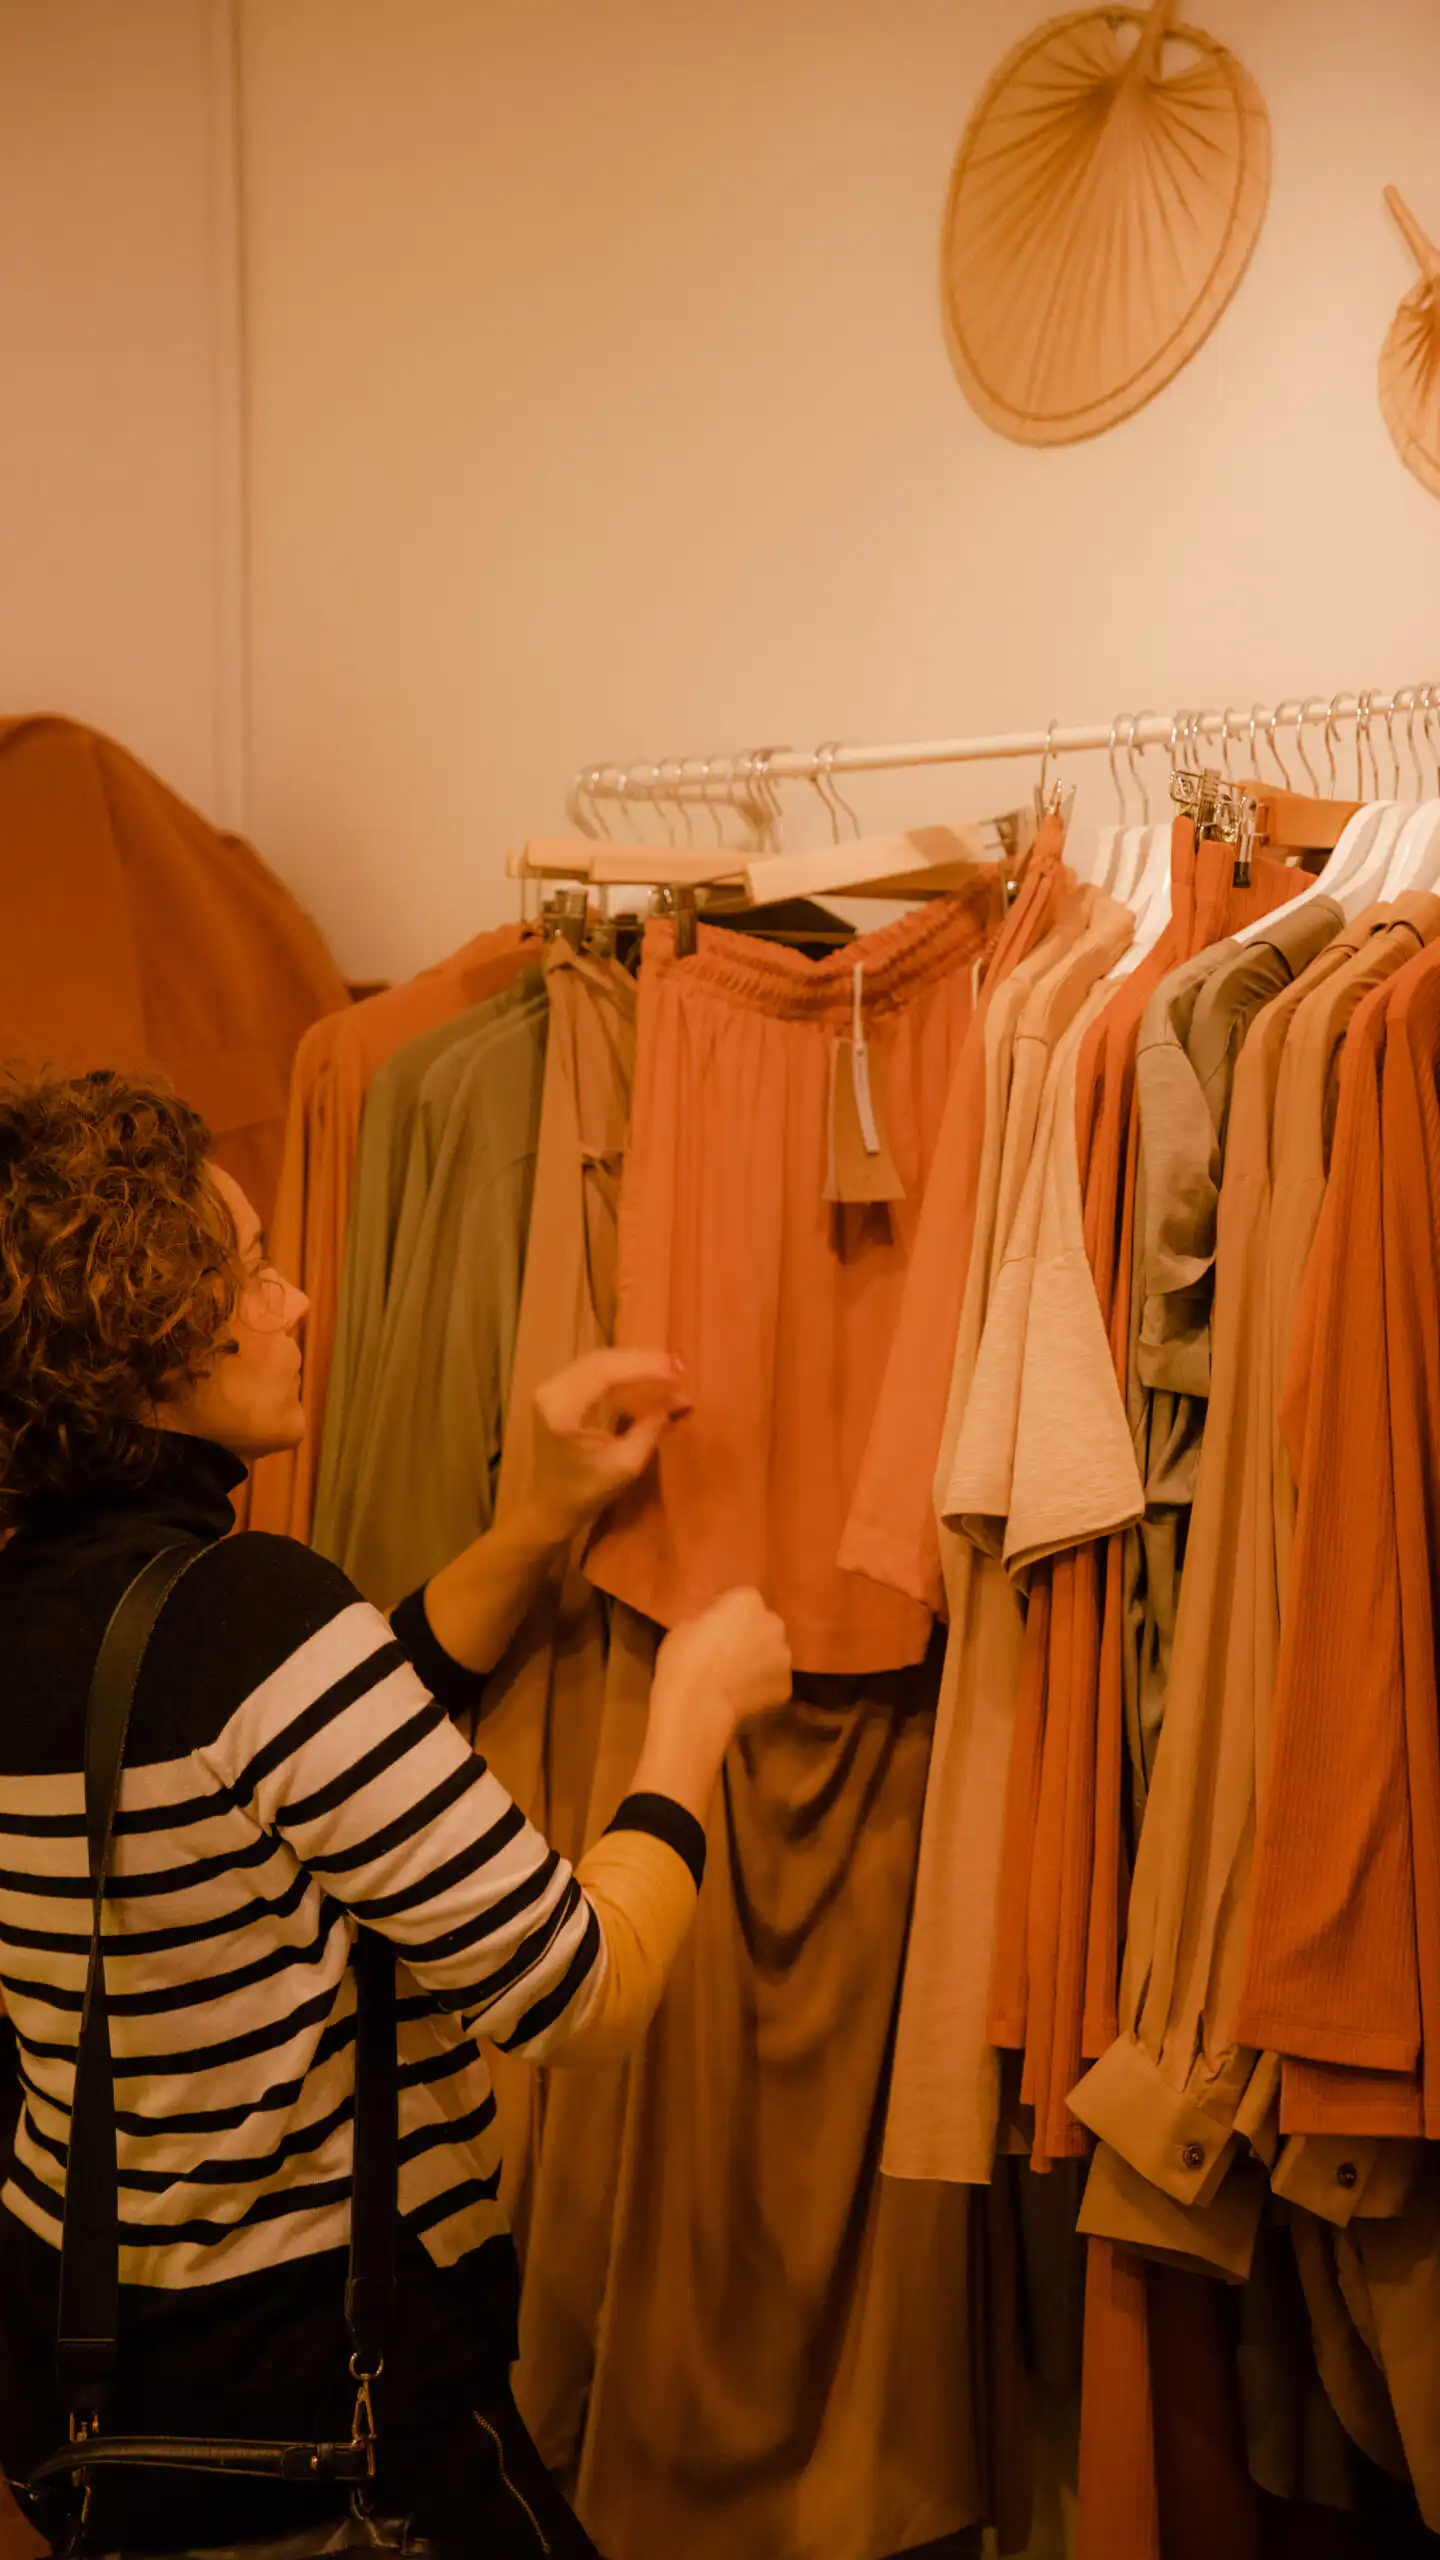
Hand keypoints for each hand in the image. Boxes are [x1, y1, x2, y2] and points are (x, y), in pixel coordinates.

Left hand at [529, 1347, 690, 1544]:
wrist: (554, 1506)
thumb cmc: (588, 1491)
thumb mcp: (627, 1463)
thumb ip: (651, 1425)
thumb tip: (680, 1397)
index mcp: (562, 1408)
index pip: (605, 1372)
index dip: (644, 1366)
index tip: (678, 1369)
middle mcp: (551, 1390)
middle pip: (601, 1360)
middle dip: (643, 1360)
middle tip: (679, 1365)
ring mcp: (552, 1388)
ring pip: (599, 1361)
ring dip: (634, 1362)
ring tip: (668, 1366)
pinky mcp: (559, 1392)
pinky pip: (594, 1371)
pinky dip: (622, 1371)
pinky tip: (646, 1373)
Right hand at [645, 1588, 792, 1789]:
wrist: (698, 1705)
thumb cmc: (684, 1659)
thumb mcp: (686, 1626)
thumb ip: (710, 1620)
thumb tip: (715, 1627)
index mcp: (748, 1600)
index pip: (742, 1600)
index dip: (727, 1615)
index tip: (713, 1629)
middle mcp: (774, 1623)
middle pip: (763, 1625)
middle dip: (749, 1635)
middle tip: (725, 1653)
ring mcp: (784, 1656)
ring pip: (771, 1654)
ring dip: (758, 1661)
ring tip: (733, 1678)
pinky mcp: (786, 1686)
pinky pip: (772, 1681)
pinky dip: (761, 1687)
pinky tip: (740, 1696)